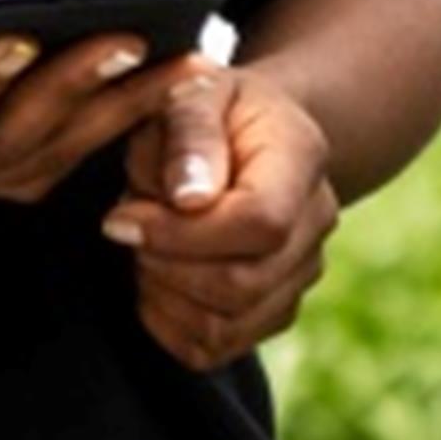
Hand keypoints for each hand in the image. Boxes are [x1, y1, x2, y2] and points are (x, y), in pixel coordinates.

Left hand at [100, 63, 340, 368]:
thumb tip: (190, 199)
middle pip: (243, 284)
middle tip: (125, 225)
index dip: (182, 233)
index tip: (124, 214)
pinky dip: (167, 323)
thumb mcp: (191, 92)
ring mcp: (300, 273)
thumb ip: (189, 136)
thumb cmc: (206, 107)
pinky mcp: (271, 309)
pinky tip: (154, 276)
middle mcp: (316, 223)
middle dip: (162, 262)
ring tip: (143, 245)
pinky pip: (214, 348)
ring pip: (227, 324)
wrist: (242, 131)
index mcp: (300, 160)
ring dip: (161, 292)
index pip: (261, 223)